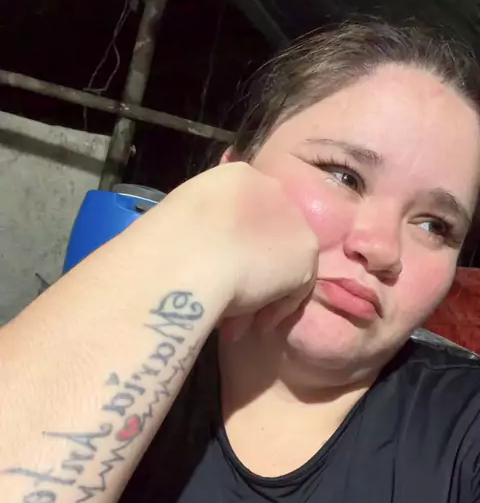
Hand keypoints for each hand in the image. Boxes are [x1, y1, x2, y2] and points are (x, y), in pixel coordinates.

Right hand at [160, 162, 318, 338]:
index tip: (216, 273)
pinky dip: (273, 311)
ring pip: (282, 266)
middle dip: (251, 273)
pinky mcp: (306, 252)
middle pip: (270, 239)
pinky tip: (247, 326)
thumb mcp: (184, 222)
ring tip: (232, 324)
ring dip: (259, 298)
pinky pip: (295, 289)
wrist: (190, 257)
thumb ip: (206, 228)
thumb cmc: (171, 243)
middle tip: (225, 302)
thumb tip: (207, 251)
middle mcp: (272, 190)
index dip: (234, 248)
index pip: (247, 214)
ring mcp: (294, 220)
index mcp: (237, 176)